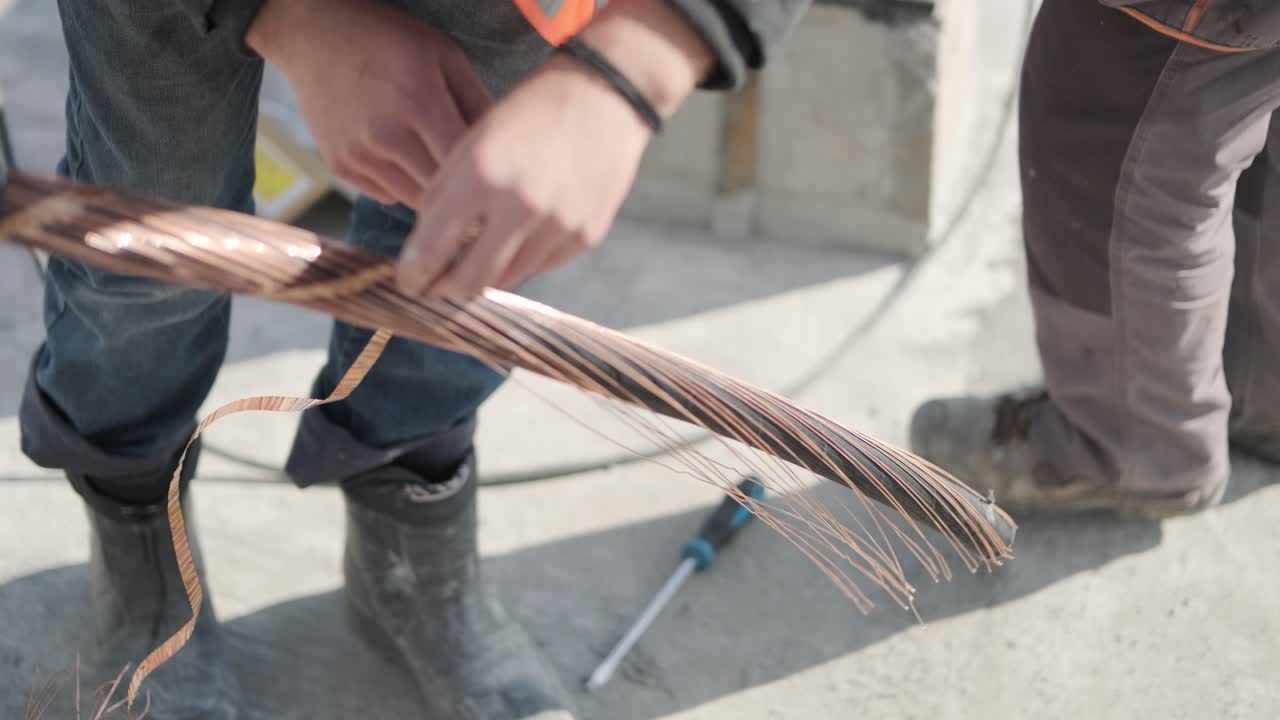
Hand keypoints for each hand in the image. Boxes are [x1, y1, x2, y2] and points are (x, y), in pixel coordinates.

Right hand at [247, 0, 489, 205]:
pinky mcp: (340, 166)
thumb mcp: (444, 55)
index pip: (466, 163)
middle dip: (462, 187)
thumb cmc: (389, 40)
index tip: (502, 179)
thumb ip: (477, 102)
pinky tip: (402, 155)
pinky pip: (388, 195)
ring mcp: (359, 155)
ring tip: (436, 159)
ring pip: (416, 199)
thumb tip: (506, 150)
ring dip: (433, 188)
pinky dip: (402, 184)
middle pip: (443, 190)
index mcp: (419, 102)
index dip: (488, 176)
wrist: (314, 34)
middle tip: (476, 179)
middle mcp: (385, 135)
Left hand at [395, 0, 713, 295]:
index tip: (408, 283)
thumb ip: (443, 196)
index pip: (432, 249)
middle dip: (446, 291)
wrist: (604, 98)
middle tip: (436, 288)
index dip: (413, 276)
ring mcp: (558, 226)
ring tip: (480, 254)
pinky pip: (541, 265)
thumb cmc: (528, 114)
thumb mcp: (472, 143)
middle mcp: (520, 207)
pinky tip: (525, 231)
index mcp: (481, 175)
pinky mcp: (585, 236)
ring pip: (508, 279)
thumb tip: (425, 249)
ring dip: (488, 272)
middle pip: (470, 282)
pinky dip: (524, 257)